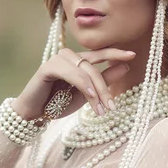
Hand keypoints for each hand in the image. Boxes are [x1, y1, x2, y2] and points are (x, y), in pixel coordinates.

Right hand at [13, 47, 135, 119]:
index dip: (115, 53)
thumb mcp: (87, 94)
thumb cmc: (59, 102)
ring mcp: (58, 59)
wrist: (35, 114)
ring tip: (101, 109)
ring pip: (85, 70)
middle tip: (112, 106)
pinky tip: (89, 95)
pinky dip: (82, 84)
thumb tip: (126, 66)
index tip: (133, 55)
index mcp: (78, 60)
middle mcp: (68, 55)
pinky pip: (71, 74)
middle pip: (94, 65)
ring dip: (95, 90)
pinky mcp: (48, 66)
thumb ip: (104, 80)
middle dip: (105, 87)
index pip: (99, 54)